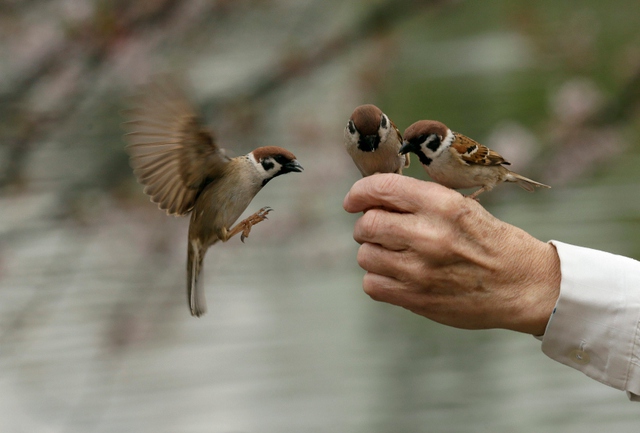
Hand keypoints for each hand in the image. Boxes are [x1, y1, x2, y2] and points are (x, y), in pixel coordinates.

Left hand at [343, 174, 560, 334]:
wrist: (522, 285)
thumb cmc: (489, 241)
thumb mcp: (461, 206)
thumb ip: (418, 201)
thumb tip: (371, 199)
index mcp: (441, 204)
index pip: (381, 188)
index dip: (359, 193)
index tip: (353, 201)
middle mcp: (428, 234)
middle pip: (366, 224)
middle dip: (366, 225)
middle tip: (380, 231)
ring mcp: (420, 269)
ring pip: (365, 255)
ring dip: (373, 253)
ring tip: (394, 255)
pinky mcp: (417, 298)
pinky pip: (371, 284)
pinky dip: (377, 279)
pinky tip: (396, 276)